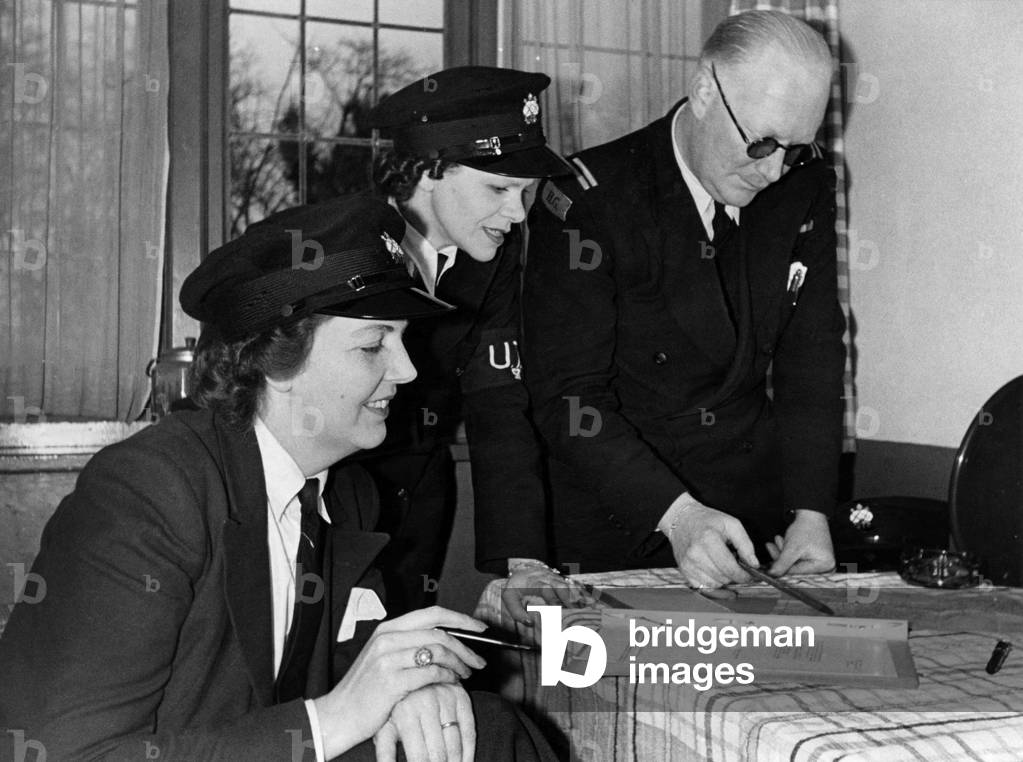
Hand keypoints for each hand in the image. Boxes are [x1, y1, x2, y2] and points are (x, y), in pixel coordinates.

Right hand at [312, 606, 486, 759]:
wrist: (338, 715)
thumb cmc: (365, 689)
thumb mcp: (382, 656)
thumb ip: (408, 643)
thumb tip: (444, 639)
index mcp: (387, 629)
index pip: (432, 614)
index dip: (460, 618)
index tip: (479, 628)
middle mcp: (387, 639)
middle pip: (440, 634)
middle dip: (466, 647)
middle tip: (479, 661)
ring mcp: (388, 659)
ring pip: (438, 652)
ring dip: (459, 664)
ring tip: (465, 674)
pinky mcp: (392, 681)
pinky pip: (432, 673)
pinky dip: (448, 677)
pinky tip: (452, 683)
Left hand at [373, 683, 474, 761]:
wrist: (415, 675)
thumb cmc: (397, 709)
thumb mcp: (385, 727)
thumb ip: (385, 751)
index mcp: (405, 713)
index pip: (418, 756)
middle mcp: (427, 703)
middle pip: (438, 753)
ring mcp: (446, 699)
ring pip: (455, 744)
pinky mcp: (461, 697)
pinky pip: (469, 731)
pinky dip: (468, 752)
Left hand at [502, 560, 584, 630]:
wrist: (521, 572)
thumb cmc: (515, 588)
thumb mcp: (509, 598)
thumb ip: (517, 612)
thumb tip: (530, 623)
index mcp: (534, 581)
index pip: (546, 588)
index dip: (553, 599)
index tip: (559, 612)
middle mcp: (547, 577)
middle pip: (561, 585)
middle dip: (570, 598)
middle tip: (577, 613)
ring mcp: (555, 577)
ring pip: (569, 584)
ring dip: (578, 596)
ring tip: (588, 609)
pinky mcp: (561, 579)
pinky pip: (573, 585)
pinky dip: (582, 593)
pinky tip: (591, 602)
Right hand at [663, 495, 756, 587]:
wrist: (682, 520)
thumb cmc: (708, 521)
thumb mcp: (731, 524)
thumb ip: (746, 544)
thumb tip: (754, 564)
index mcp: (708, 540)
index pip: (730, 568)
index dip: (744, 575)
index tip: (751, 575)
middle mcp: (695, 554)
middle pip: (724, 578)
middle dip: (735, 575)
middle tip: (737, 565)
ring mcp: (688, 564)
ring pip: (715, 584)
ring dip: (724, 578)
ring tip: (723, 564)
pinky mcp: (684, 571)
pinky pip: (704, 587)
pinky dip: (713, 582)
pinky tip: (714, 571)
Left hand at [767, 510, 835, 575]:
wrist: (810, 514)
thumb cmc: (806, 528)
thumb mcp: (792, 547)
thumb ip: (781, 563)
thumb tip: (771, 575)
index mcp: (825, 565)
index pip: (798, 572)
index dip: (781, 567)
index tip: (769, 563)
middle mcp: (826, 567)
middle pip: (796, 568)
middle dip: (782, 557)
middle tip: (770, 547)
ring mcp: (820, 563)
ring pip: (794, 563)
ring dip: (783, 552)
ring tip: (778, 540)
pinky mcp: (814, 559)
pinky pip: (797, 559)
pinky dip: (788, 551)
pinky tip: (782, 541)